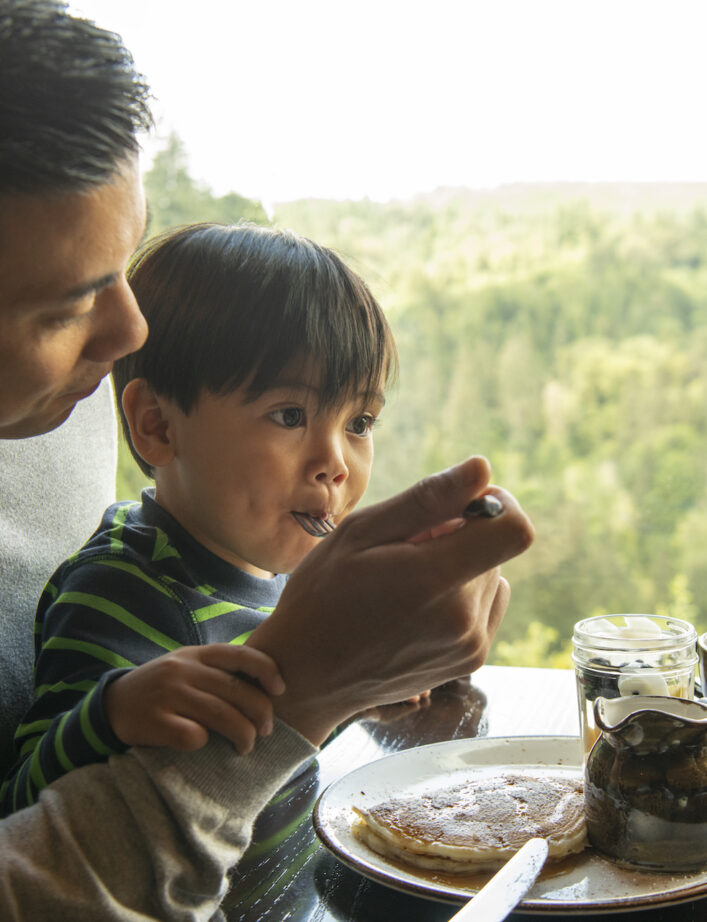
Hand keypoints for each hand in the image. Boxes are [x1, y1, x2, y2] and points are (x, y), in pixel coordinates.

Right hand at [104, 644, 284, 753]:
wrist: (112, 705)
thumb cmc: (163, 689)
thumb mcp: (187, 667)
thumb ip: (218, 671)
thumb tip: (266, 686)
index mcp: (196, 654)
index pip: (240, 654)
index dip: (267, 670)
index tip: (280, 689)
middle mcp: (183, 669)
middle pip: (236, 691)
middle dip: (260, 714)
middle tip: (266, 730)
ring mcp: (167, 694)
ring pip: (221, 715)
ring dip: (242, 735)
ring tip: (245, 746)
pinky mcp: (153, 721)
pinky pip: (192, 736)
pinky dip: (204, 743)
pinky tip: (204, 746)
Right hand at [247, 455, 533, 743]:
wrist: (309, 675)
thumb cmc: (323, 595)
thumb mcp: (360, 533)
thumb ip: (427, 499)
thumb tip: (482, 467)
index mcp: (433, 580)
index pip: (514, 530)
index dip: (498, 504)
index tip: (463, 503)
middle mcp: (462, 619)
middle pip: (495, 548)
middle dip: (459, 536)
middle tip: (405, 550)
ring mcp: (470, 645)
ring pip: (490, 575)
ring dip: (460, 566)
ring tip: (406, 581)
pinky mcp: (471, 661)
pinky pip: (485, 605)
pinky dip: (460, 594)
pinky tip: (418, 605)